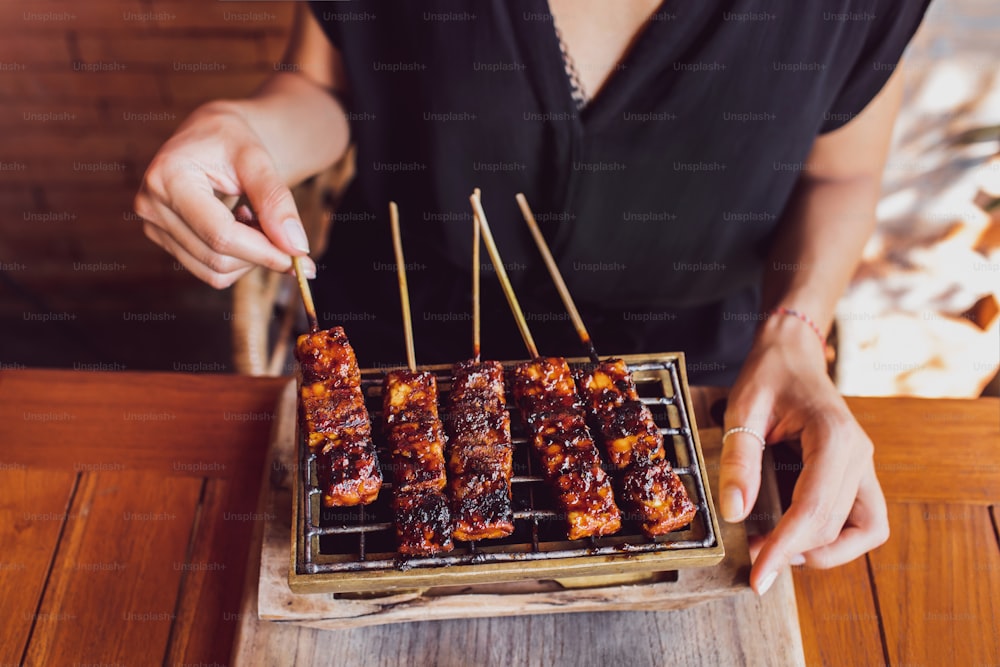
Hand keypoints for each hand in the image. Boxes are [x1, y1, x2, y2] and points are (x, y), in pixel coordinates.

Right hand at [134, 101, 315, 288]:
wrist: (209, 136)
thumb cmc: (231, 139)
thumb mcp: (258, 160)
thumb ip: (277, 201)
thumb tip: (297, 247)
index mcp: (168, 178)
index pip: (220, 234)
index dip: (264, 252)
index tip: (302, 259)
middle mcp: (151, 206)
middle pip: (217, 258)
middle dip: (260, 254)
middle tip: (283, 230)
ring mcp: (153, 226)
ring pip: (214, 272)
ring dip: (248, 257)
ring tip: (255, 218)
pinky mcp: (163, 240)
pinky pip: (208, 270)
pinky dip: (236, 258)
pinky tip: (240, 227)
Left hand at [720, 315, 889, 594]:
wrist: (793, 351)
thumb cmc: (769, 374)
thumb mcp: (742, 408)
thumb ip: (738, 459)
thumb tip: (735, 512)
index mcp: (833, 436)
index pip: (814, 509)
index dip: (785, 548)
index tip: (759, 575)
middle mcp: (859, 454)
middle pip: (837, 526)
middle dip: (796, 552)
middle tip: (755, 562)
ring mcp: (865, 464)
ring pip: (866, 531)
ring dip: (827, 551)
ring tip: (780, 551)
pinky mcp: (859, 473)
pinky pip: (865, 520)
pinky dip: (838, 538)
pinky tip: (799, 536)